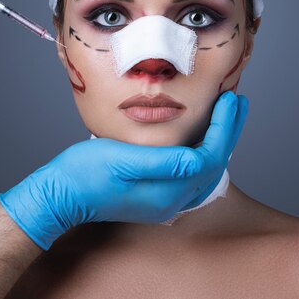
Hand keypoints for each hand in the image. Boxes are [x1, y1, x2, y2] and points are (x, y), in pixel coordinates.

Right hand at [0, 91, 248, 249]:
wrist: (60, 194)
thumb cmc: (85, 173)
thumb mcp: (121, 161)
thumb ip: (163, 162)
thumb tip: (197, 157)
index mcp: (167, 192)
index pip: (209, 157)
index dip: (223, 128)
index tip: (229, 99)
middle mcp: (171, 200)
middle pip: (213, 164)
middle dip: (228, 131)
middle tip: (237, 101)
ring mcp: (164, 200)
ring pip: (204, 169)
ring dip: (219, 140)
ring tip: (228, 115)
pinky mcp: (155, 195)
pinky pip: (190, 173)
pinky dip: (203, 150)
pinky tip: (203, 136)